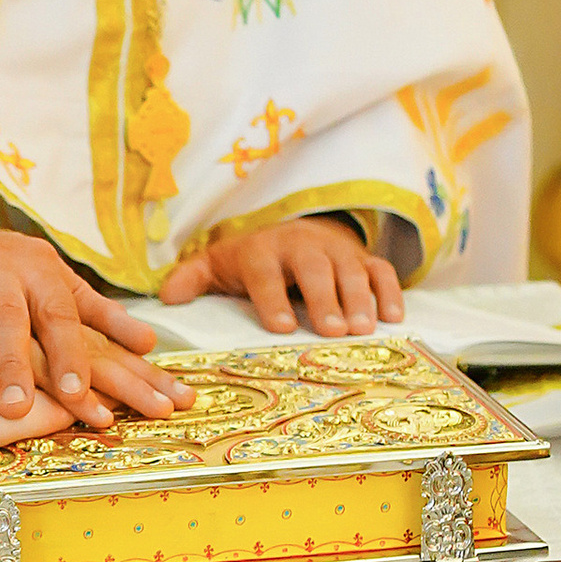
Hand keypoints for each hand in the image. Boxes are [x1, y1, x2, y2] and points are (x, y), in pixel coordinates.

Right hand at [0, 211, 189, 423]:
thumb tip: (150, 345)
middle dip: (15, 362)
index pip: (59, 315)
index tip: (78, 397)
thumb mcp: (56, 288)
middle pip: (9, 316)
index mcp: (39, 269)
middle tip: (19, 408)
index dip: (69, 355)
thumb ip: (100, 318)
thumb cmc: (11, 277)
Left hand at [160, 215, 403, 338]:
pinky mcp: (363, 258)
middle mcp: (302, 247)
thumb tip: (165, 298)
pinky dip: (391, 292)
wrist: (293, 230)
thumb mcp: (219, 264)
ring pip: (352, 271)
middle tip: (332, 331)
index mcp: (264, 251)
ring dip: (360, 299)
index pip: (266, 273)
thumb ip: (192, 278)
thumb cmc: (253, 259)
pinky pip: (382, 271)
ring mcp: (337, 252)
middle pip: (315, 269)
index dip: (273, 298)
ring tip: (364, 329)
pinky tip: (395, 318)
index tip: (282, 327)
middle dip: (325, 298)